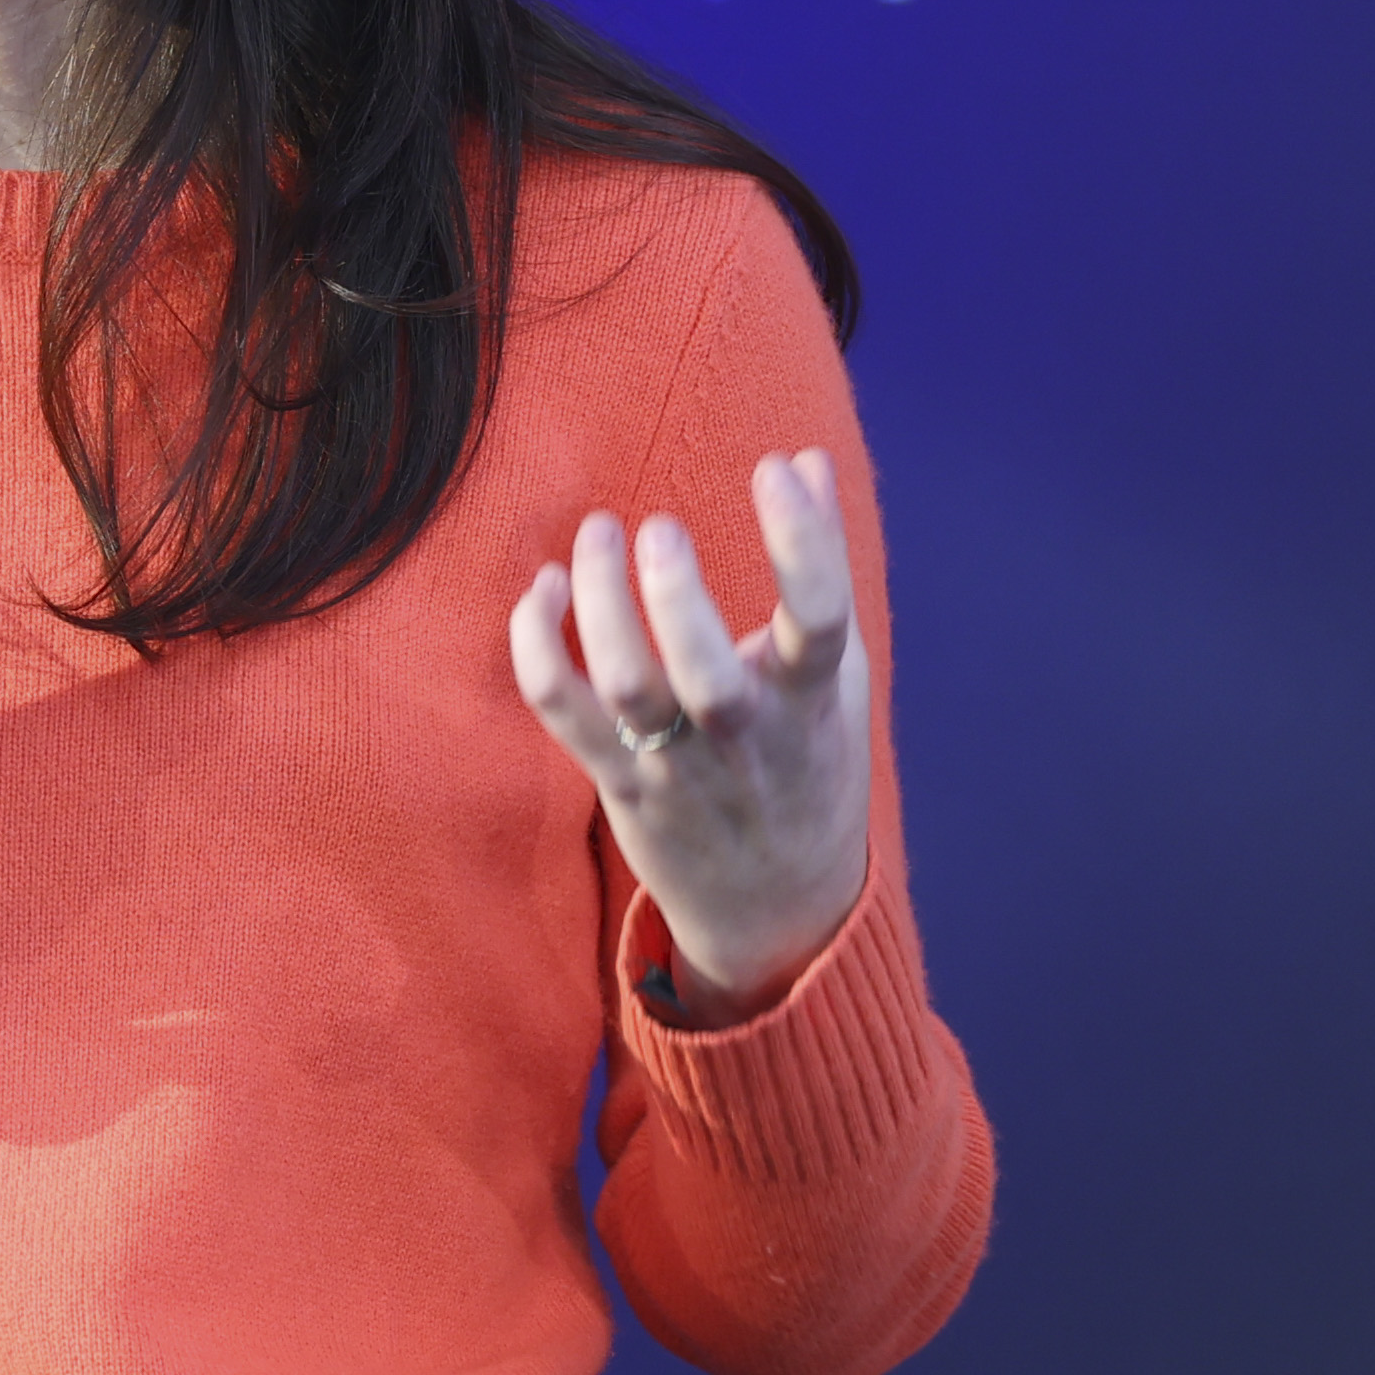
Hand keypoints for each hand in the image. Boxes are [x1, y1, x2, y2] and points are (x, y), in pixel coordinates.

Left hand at [506, 449, 873, 1021]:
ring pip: (627, 689)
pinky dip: (537, 647)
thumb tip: (809, 461)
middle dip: (675, 594)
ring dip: (600, 605)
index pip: (820, 620)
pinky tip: (541, 588)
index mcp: (812, 704)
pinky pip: (563, 714)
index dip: (803, 541)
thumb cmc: (807, 769)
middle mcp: (744, 739)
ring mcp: (676, 767)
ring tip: (597, 532)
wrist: (777, 912)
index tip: (778, 467)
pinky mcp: (619, 784)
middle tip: (656, 525)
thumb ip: (822, 569)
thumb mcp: (837, 679)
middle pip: (705, 673)